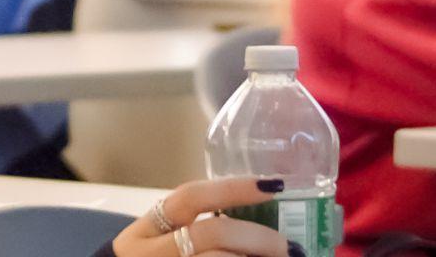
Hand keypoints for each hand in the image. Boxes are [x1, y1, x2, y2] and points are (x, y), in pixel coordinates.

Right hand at [113, 178, 296, 256]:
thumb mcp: (159, 243)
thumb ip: (193, 227)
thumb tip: (260, 218)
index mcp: (146, 230)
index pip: (190, 197)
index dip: (232, 188)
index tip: (272, 185)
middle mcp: (151, 253)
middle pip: (211, 235)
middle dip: (257, 238)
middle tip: (289, 246)